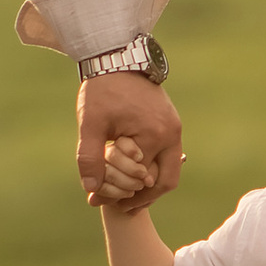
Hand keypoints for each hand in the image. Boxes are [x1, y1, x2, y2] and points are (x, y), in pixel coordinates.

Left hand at [77, 71, 181, 203]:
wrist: (117, 57)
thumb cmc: (103, 89)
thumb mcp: (91, 123)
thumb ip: (90, 157)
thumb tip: (92, 190)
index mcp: (154, 136)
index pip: (140, 181)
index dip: (120, 195)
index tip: (98, 201)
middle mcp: (171, 134)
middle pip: (165, 182)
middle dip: (143, 198)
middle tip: (122, 208)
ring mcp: (174, 127)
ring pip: (169, 170)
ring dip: (149, 184)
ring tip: (127, 196)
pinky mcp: (171, 122)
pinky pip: (167, 154)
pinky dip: (152, 168)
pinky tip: (133, 173)